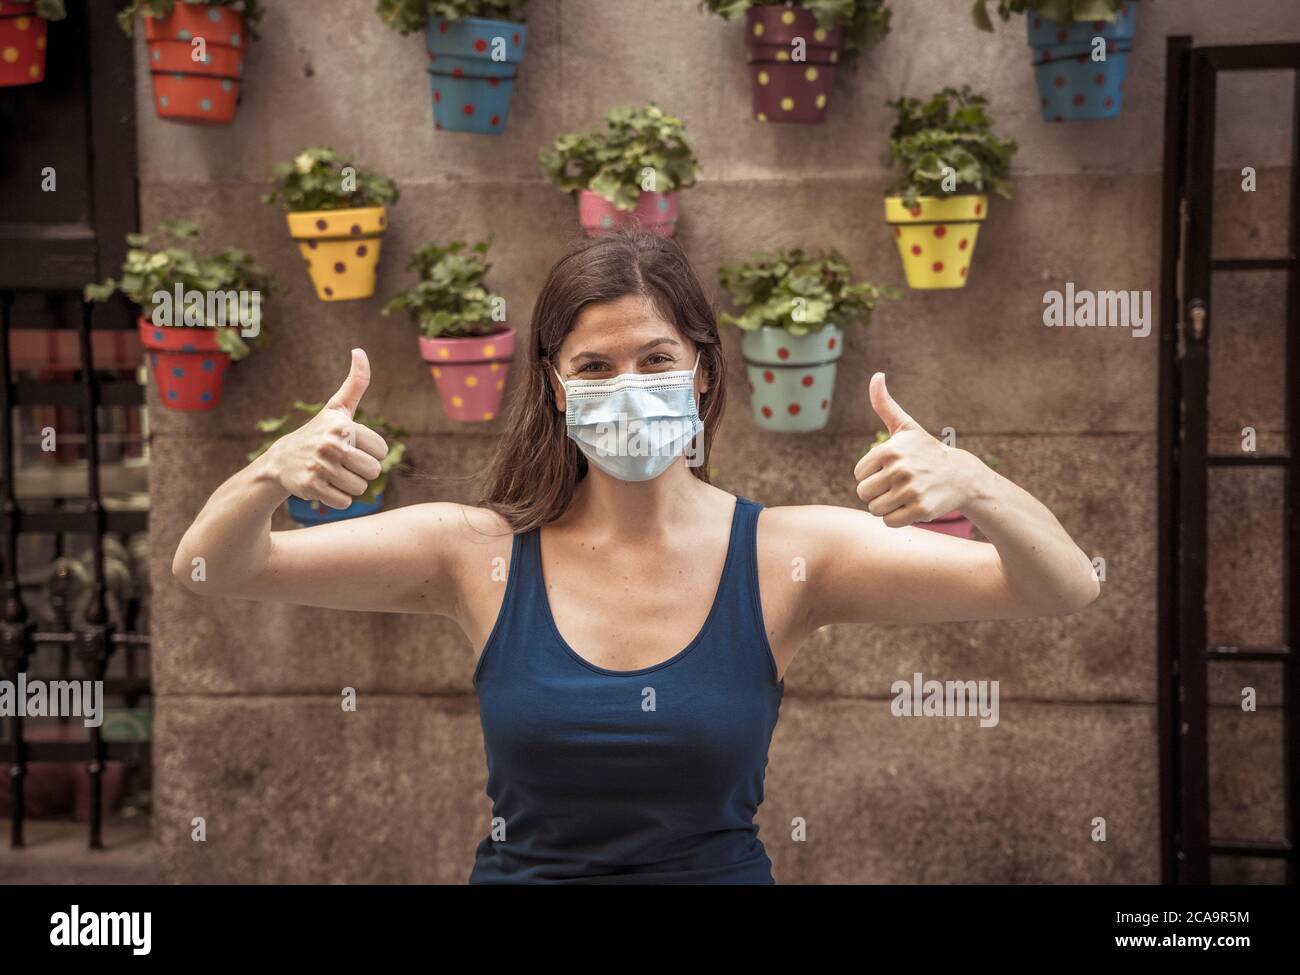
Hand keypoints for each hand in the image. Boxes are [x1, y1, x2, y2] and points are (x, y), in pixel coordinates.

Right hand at [264, 349, 388, 509]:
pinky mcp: (311, 487)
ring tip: (332, 473)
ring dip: (349, 485)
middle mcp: (331, 444)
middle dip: (361, 471)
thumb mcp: (337, 408)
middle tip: (342, 463)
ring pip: (360, 488)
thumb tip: (359, 350)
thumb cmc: (318, 432)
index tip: (350, 446)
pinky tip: (324, 485)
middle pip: (374, 471)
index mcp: (343, 425)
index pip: (382, 451)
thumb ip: (355, 382)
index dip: (370, 452)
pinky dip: (337, 498)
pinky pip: (345, 502)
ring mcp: (320, 466)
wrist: (282, 460)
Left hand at [853, 373, 986, 527]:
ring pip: (874, 510)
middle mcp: (899, 469)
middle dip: (877, 493)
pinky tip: (911, 506)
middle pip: (863, 493)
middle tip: (897, 486)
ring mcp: (910, 490)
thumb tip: (876, 375)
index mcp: (889, 450)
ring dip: (886, 507)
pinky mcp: (921, 510)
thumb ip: (885, 404)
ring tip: (904, 495)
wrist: (961, 476)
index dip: (872, 475)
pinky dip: (897, 518)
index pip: (858, 475)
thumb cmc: (926, 452)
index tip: (891, 470)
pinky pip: (889, 522)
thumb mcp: (906, 427)